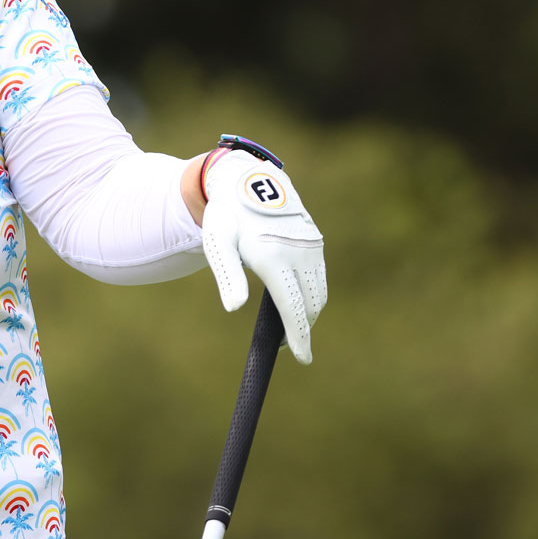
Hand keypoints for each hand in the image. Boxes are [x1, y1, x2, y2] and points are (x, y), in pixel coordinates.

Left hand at [199, 148, 327, 362]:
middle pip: (310, 305)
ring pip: (318, 293)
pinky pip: (320, 277)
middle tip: (283, 344)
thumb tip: (234, 308)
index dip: (299, 336)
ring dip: (309, 313)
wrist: (248, 180)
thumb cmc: (227, 216)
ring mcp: (311, 247)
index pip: (293, 307)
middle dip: (302, 329)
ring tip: (291, 326)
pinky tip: (299, 301)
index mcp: (274, 258)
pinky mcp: (316, 241)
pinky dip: (313, 295)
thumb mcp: (218, 243)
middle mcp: (299, 253)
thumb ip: (228, 275)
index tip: (303, 358)